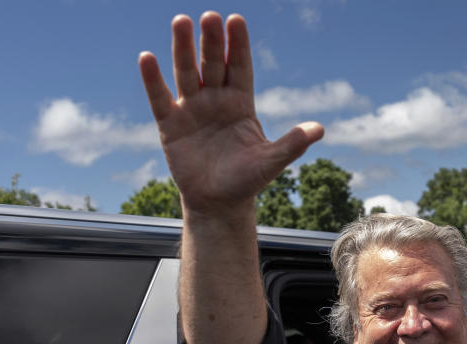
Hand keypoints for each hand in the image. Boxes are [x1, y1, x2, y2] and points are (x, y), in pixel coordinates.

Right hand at [139, 12, 322, 216]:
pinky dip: (152, 79)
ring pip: (187, 73)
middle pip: (213, 64)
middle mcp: (215, 99)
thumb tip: (319, 129)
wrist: (218, 203)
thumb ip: (292, 144)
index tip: (236, 20)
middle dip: (211, 41)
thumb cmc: (246, 180)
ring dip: (183, 48)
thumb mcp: (270, 162)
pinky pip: (160, 98)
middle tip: (210, 16)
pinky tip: (147, 57)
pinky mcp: (170, 124)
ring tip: (181, 21)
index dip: (237, 45)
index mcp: (241, 103)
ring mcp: (192, 109)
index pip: (240, 67)